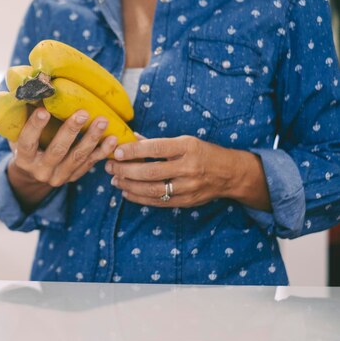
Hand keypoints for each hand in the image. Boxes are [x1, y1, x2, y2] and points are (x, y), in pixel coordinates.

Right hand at [7, 108, 117, 207]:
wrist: (34, 173)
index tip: (43, 110)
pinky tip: (113, 139)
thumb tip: (34, 87)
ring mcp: (58, 176)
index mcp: (23, 159)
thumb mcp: (20, 134)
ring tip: (102, 121)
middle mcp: (40, 171)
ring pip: (77, 157)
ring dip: (91, 139)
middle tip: (82, 113)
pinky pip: (90, 164)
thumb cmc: (27, 144)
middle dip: (71, 131)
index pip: (27, 143)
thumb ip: (24, 116)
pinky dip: (102, 151)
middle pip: (57, 151)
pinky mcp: (73, 177)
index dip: (35, 127)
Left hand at [105, 135, 270, 208]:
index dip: (134, 151)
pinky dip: (139, 198)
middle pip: (151, 172)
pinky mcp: (186, 201)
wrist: (230, 174)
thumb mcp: (185, 141)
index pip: (156, 148)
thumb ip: (158, 142)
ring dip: (129, 185)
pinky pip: (158, 201)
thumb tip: (131, 138)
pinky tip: (127, 192)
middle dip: (126, 170)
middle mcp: (189, 168)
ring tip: (115, 180)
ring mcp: (188, 187)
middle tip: (110, 167)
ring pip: (152, 189)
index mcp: (188, 147)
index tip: (117, 151)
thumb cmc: (203, 153)